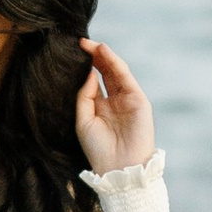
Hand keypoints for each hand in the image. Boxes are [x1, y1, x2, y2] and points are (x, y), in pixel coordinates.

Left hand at [75, 41, 155, 174]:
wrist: (118, 168)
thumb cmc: (98, 149)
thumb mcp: (83, 120)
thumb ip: (84, 96)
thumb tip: (88, 72)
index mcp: (100, 107)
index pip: (93, 80)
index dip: (85, 66)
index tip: (73, 52)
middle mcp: (115, 101)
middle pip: (105, 73)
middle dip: (94, 57)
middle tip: (81, 43)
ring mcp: (128, 99)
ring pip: (116, 72)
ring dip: (104, 56)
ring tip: (91, 44)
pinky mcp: (139, 100)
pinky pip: (125, 78)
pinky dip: (115, 63)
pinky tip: (104, 52)